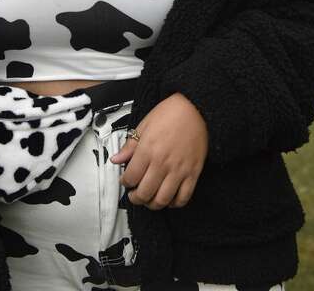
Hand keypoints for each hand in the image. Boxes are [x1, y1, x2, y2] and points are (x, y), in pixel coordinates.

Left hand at [111, 93, 207, 209]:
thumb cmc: (171, 113)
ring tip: (150, 198)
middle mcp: (162, 163)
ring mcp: (179, 170)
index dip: (125, 182)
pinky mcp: (193, 172)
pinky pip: (183, 197)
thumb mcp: (145, 125)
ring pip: (162, 200)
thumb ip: (130, 145)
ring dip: (153, 204)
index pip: (130, 178)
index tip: (126, 180)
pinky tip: (169, 198)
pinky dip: (174, 203)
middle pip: (144, 193)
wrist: (197, 108)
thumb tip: (116, 159)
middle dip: (136, 198)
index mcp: (147, 150)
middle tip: (135, 194)